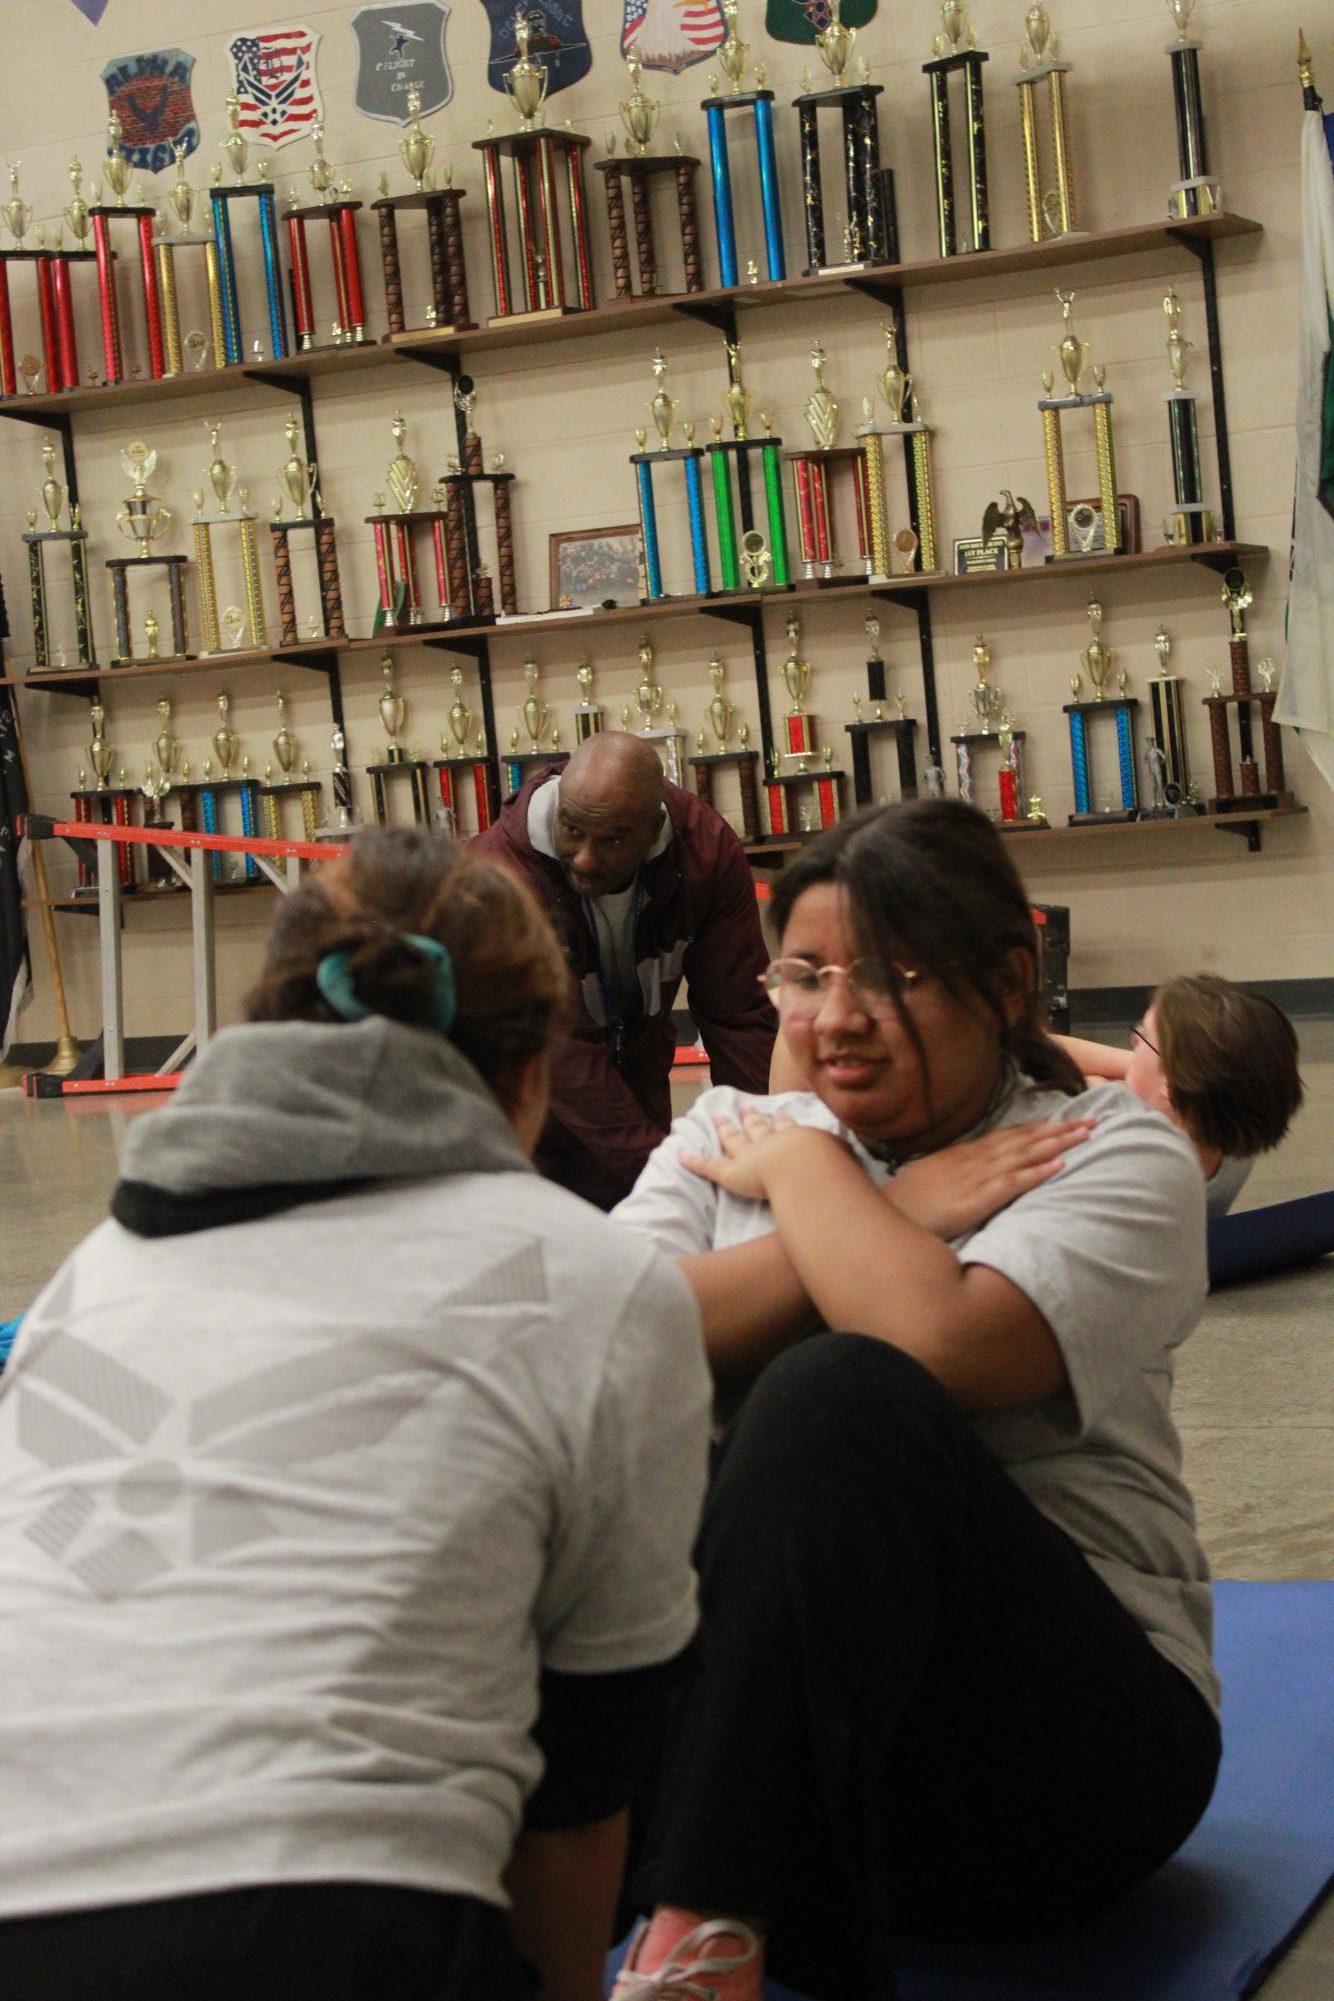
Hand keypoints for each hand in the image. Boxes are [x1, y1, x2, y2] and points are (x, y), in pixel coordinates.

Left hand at [682, 1105, 839, 1202]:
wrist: (805, 1167)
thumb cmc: (828, 1165)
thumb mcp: (844, 1156)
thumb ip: (846, 1155)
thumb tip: (858, 1156)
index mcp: (797, 1137)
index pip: (787, 1127)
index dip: (782, 1120)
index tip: (779, 1113)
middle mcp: (771, 1142)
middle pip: (758, 1127)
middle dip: (751, 1117)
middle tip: (745, 1106)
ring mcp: (749, 1155)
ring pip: (734, 1140)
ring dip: (726, 1129)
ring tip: (719, 1118)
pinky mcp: (731, 1173)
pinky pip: (709, 1166)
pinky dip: (694, 1161)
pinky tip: (681, 1155)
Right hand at [885, 1116, 1095, 1240]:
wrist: (882, 1216)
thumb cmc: (903, 1204)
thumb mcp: (928, 1179)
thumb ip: (952, 1173)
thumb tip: (969, 1173)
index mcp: (962, 1155)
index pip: (1008, 1136)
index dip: (1039, 1128)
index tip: (1065, 1120)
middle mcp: (973, 1160)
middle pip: (1023, 1140)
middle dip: (1059, 1129)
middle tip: (1093, 1119)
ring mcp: (975, 1178)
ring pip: (1025, 1155)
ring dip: (1058, 1143)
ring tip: (1086, 1134)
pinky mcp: (976, 1200)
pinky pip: (1013, 1184)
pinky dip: (1038, 1172)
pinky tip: (1061, 1165)